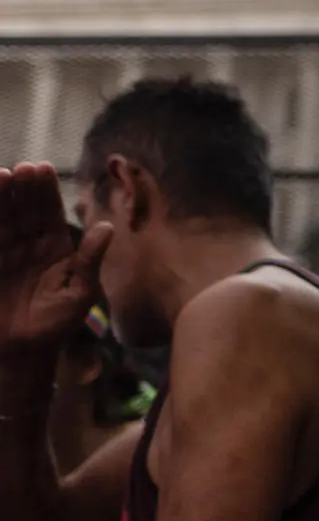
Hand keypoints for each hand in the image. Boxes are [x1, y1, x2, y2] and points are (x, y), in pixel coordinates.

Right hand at [0, 163, 109, 364]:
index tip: (43, 168)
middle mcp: (29, 245)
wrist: (23, 353)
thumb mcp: (80, 293)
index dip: (46, 191)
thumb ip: (90, 260)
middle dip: (24, 188)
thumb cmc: (57, 324)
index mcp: (56, 247)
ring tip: (1, 175)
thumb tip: (107, 227)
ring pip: (4, 219)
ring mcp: (6, 254)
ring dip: (1, 198)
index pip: (50, 212)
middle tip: (23, 167)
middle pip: (26, 209)